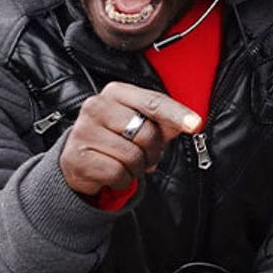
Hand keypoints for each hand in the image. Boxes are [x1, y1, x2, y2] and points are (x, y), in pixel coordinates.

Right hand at [59, 81, 202, 197]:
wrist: (79, 158)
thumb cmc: (117, 137)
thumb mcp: (141, 124)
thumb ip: (165, 121)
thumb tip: (190, 123)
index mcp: (115, 92)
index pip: (153, 102)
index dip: (176, 114)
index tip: (196, 124)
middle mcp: (96, 106)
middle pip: (146, 133)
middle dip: (153, 151)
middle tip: (146, 156)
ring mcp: (83, 131)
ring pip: (132, 157)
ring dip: (137, 168)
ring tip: (126, 163)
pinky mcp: (77, 157)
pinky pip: (117, 174)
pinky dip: (122, 180)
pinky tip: (112, 173)